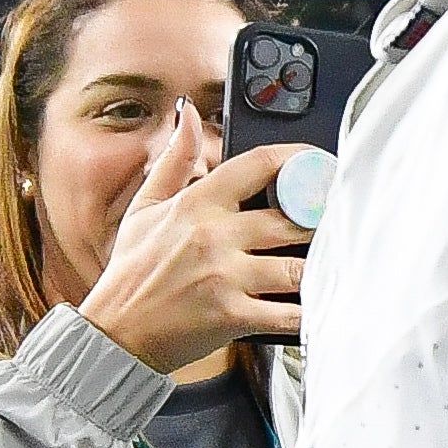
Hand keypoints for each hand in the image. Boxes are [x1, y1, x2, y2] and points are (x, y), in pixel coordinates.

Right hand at [77, 108, 304, 373]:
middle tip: (332, 227)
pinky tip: (316, 310)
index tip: (319, 165)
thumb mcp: (145, 207)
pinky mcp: (231, 316)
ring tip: (326, 271)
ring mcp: (224, 277)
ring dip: (316, 272)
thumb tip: (188, 114)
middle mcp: (214, 236)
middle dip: (318, 224)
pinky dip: (307, 315)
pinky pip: (287, 314)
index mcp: (197, 203)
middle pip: (292, 219)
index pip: (260, 164)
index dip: (299, 159)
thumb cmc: (131, 272)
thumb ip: (175, 159)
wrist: (115, 333)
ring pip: (296, 268)